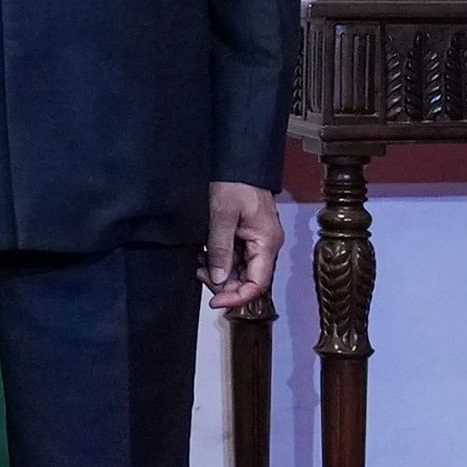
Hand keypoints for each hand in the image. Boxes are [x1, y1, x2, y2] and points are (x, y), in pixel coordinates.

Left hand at [203, 180, 284, 310]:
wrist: (239, 164)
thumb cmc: (235, 184)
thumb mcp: (222, 215)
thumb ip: (220, 248)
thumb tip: (218, 279)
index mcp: (267, 243)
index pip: (258, 283)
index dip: (237, 297)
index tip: (214, 302)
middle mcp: (265, 247)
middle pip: (248, 280)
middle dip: (224, 284)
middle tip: (199, 273)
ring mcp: (256, 243)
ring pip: (240, 271)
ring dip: (219, 273)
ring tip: (199, 263)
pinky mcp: (246, 237)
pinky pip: (235, 258)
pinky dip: (219, 261)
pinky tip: (204, 255)